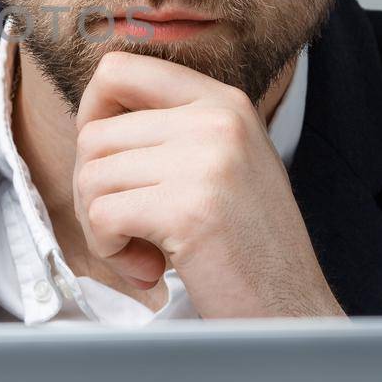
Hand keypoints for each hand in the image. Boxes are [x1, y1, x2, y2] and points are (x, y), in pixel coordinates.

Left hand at [73, 51, 345, 318]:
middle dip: (91, 190)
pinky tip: (147, 268)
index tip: (104, 161)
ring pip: (91, 175)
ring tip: (143, 251)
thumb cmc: (246, 248)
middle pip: (94, 134)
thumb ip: (170, 133)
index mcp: (223, 102)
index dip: (90, 113)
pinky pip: (102, 214)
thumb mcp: (221, 165)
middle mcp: (217, 120)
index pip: (118, 70)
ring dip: (101, 226)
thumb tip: (89, 120)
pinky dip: (110, 250)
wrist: (292, 312)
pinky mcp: (188, 208)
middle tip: (126, 229)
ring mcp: (206, 161)